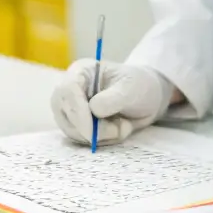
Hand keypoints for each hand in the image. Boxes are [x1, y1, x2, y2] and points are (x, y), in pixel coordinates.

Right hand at [51, 60, 174, 145]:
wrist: (148, 99)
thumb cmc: (139, 86)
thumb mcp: (131, 88)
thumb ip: (112, 99)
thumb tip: (93, 110)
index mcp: (81, 71)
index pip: (67, 90)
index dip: (77, 112)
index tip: (91, 131)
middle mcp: (71, 90)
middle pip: (64, 113)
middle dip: (89, 129)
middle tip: (116, 131)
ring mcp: (72, 109)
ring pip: (72, 131)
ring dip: (100, 136)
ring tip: (123, 126)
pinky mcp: (78, 125)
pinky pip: (82, 140)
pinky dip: (102, 140)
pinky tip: (118, 130)